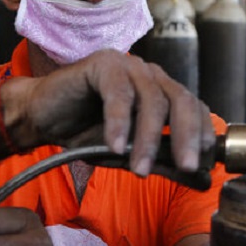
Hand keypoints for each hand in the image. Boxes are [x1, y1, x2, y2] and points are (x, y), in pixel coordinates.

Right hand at [5, 49, 214, 176]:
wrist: (41, 117)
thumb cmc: (86, 133)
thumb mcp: (130, 154)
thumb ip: (164, 163)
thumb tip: (203, 181)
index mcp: (162, 90)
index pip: (194, 107)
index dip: (202, 133)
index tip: (203, 163)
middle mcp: (150, 74)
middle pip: (180, 100)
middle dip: (186, 136)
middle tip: (187, 167)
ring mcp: (128, 65)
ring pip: (151, 99)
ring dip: (148, 138)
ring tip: (140, 170)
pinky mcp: (102, 64)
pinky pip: (118, 94)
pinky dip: (118, 123)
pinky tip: (114, 147)